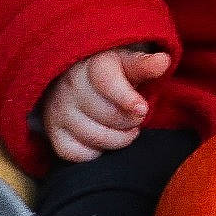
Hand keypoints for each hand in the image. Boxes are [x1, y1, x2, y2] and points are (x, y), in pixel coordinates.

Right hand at [41, 47, 171, 162]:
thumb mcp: (128, 62)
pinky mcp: (53, 133)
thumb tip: (163, 61)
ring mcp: (58, 111)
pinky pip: (76, 154)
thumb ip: (144, 64)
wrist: (75, 78)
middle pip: (107, 115)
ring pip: (94, 137)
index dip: (126, 98)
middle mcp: (71, 86)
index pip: (106, 81)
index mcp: (92, 64)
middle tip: (136, 117)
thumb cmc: (110, 72)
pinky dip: (94, 152)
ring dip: (118, 139)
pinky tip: (102, 140)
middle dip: (130, 121)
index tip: (142, 109)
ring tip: (126, 130)